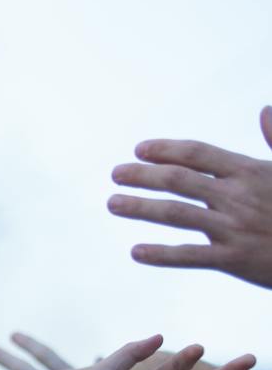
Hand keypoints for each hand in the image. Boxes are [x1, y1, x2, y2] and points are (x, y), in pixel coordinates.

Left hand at [108, 106, 271, 288]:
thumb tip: (265, 110)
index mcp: (250, 171)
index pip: (198, 154)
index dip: (166, 150)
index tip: (140, 150)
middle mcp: (237, 196)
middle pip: (179, 180)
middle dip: (143, 175)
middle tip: (115, 174)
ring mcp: (234, 228)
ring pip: (176, 214)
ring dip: (140, 207)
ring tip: (113, 203)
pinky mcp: (235, 259)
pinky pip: (190, 256)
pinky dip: (161, 254)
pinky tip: (136, 252)